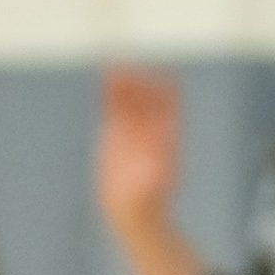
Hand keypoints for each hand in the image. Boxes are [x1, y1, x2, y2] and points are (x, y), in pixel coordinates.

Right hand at [91, 64, 183, 238]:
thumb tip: (153, 173)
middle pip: (146, 101)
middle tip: (129, 65)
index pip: (168, 109)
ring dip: (124, 82)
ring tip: (115, 63)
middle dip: (139, 82)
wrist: (133, 212)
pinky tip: (106, 77)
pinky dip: (111, 93)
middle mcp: (151, 132)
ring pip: (129, 101)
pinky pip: (114, 109)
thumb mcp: (149, 193)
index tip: (163, 76)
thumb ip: (150, 181)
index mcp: (165, 140)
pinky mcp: (116, 135)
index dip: (166, 92)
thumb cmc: (146, 203)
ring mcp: (133, 132)